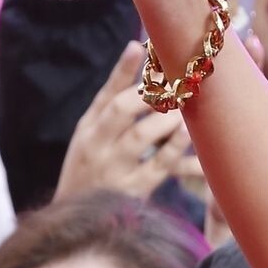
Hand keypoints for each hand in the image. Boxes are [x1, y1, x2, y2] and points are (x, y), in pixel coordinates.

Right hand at [56, 39, 193, 200]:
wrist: (78, 221)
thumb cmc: (90, 165)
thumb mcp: (91, 130)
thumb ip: (113, 92)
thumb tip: (136, 46)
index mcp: (88, 130)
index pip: (109, 95)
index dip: (130, 72)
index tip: (151, 52)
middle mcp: (98, 148)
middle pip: (123, 111)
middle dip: (152, 94)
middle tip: (177, 83)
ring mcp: (115, 170)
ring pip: (142, 136)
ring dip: (167, 118)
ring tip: (185, 108)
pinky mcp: (136, 192)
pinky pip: (160, 166)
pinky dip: (177, 148)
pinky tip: (189, 135)